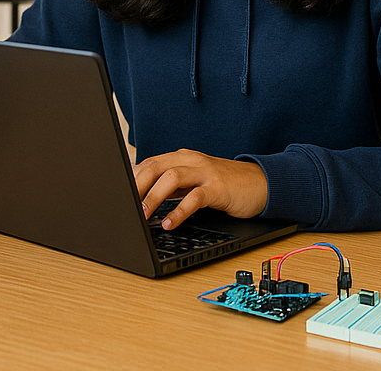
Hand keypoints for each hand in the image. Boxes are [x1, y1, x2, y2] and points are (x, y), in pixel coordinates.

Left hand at [134, 148, 268, 229]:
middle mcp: (191, 160)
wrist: (261, 183)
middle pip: (155, 166)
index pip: (149, 162)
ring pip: (171, 178)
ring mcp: (205, 173)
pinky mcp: (219, 188)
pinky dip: (179, 211)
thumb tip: (143, 197)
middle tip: (125, 204)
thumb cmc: (224, 184)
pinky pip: (195, 197)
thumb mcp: (194, 180)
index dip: (132, 178)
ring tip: (143, 215)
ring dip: (153, 197)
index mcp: (181, 157)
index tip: (119, 194)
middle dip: (137, 185)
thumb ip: (172, 185)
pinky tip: (170, 224)